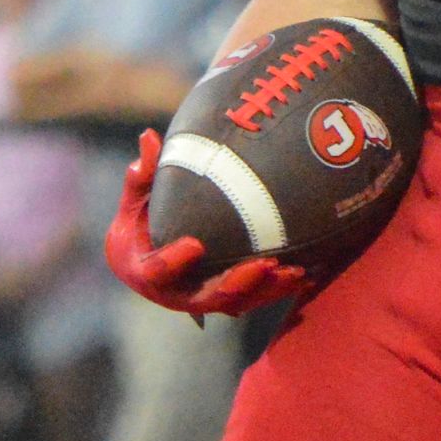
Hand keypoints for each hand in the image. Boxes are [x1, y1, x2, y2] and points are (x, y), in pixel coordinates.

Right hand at [102, 132, 314, 316]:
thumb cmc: (138, 224)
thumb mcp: (134, 201)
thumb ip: (141, 176)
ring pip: (239, 303)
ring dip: (268, 289)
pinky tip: (306, 274)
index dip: (174, 260)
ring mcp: (203, 299)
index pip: (158, 271)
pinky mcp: (226, 300)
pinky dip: (279, 289)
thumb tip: (148, 137)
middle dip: (239, 282)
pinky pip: (255, 298)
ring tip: (295, 272)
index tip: (195, 244)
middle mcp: (176, 294)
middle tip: (265, 264)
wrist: (146, 259)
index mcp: (145, 272)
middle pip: (208, 298)